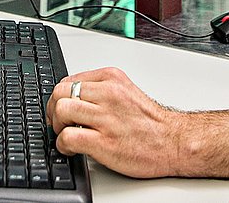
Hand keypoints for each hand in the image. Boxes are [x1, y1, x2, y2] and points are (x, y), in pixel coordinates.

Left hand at [46, 66, 181, 178]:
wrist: (174, 143)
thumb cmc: (151, 123)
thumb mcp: (126, 92)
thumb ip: (101, 90)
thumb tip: (74, 96)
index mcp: (112, 79)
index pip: (69, 80)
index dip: (60, 97)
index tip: (61, 108)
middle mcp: (108, 95)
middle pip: (60, 92)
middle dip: (54, 109)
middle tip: (59, 122)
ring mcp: (106, 118)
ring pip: (62, 110)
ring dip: (58, 126)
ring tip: (67, 134)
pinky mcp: (104, 142)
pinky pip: (68, 137)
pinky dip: (63, 144)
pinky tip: (72, 148)